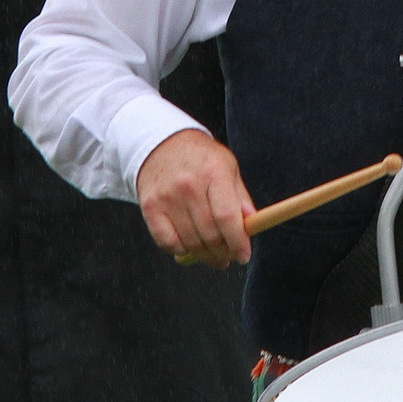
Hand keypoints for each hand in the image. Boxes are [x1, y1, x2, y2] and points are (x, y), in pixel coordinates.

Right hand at [137, 129, 255, 268]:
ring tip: (214, 256)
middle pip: (209, 233)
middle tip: (229, 257)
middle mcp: (189, 186)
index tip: (244, 255)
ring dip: (205, 256)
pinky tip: (190, 247)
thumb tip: (253, 223)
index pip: (227, 216)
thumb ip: (240, 197)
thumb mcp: (228, 167)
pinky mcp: (149, 208)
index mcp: (214, 173)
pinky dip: (181, 251)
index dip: (238, 241)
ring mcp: (167, 198)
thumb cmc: (202, 158)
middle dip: (223, 252)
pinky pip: (167, 243)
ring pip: (190, 242)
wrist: (162, 144)